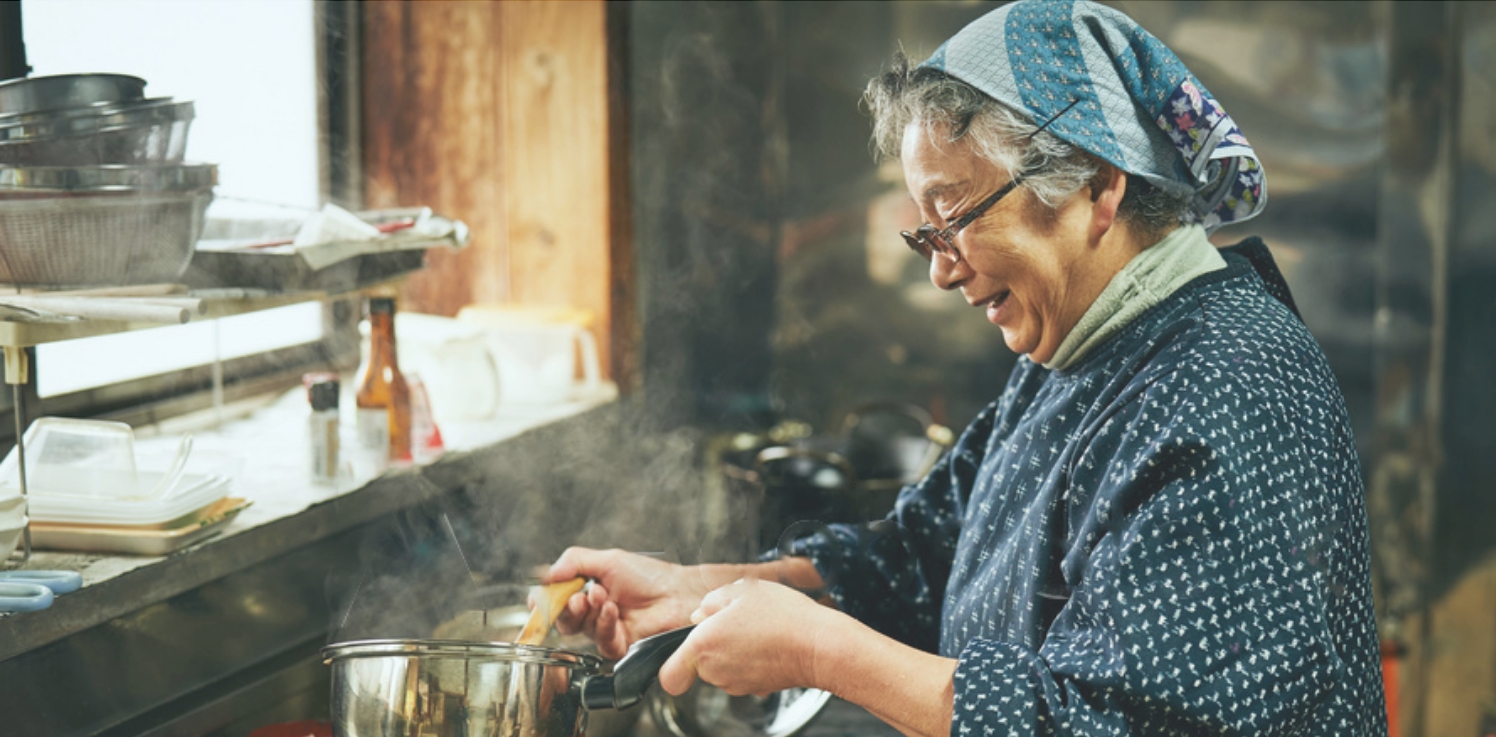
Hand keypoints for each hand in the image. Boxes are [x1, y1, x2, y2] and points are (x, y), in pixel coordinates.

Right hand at [542, 547, 710, 658]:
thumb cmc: (648, 576)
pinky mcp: (617, 645)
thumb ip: (574, 562)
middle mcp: (593, 611)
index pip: (556, 598)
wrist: (677, 593)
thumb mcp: (608, 560)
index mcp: (587, 589)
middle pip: (562, 617)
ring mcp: (604, 629)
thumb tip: (546, 573)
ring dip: (587, 611)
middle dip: (564, 607)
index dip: (545, 600)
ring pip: (578, 629)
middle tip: (577, 596)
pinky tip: (613, 610)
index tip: (539, 597)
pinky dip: (603, 623)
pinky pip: (599, 641)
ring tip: (602, 595)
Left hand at [659, 578, 834, 697]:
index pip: (670, 676)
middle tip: (737, 621)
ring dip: (734, 650)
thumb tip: (701, 614)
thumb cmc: (783, 617)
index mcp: (704, 646)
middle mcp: (716, 671)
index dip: (672, 664)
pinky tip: (768, 643)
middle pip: (700, 663)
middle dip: (713, 643)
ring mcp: (737, 683)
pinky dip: (752, 661)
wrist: (819, 645)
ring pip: (723, 668)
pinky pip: (744, 673)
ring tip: (758, 629)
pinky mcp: (757, 689)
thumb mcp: (742, 590)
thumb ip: (711, 601)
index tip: (682, 654)